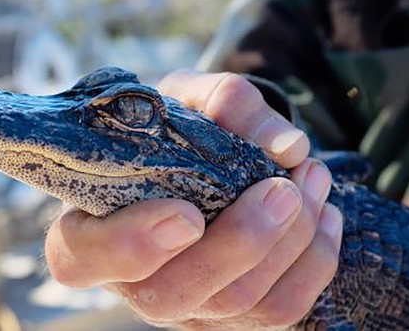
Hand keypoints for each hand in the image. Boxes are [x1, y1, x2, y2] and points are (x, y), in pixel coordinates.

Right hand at [44, 70, 342, 329]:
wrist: (193, 164)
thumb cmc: (170, 134)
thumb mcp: (182, 99)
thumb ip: (221, 101)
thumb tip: (284, 146)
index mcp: (90, 231)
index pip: (85, 258)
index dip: (131, 245)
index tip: (185, 213)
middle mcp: (130, 283)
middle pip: (173, 293)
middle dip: (240, 243)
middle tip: (282, 187)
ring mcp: (181, 307)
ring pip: (235, 303)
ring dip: (289, 243)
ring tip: (312, 178)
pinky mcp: (228, 316)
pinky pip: (277, 311)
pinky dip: (312, 263)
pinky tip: (323, 214)